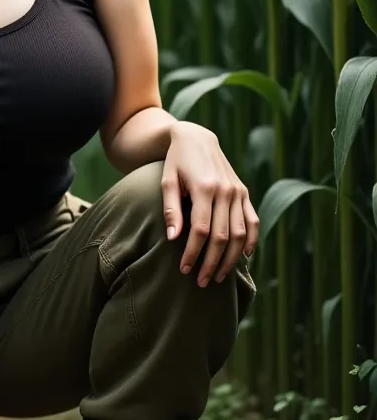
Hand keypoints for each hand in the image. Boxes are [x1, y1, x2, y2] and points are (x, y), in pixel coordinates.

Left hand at [161, 121, 258, 287]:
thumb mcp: (167, 182)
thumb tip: (173, 239)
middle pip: (223, 236)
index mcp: (205, 188)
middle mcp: (225, 191)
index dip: (193, 253)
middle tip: (200, 281)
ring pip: (240, 233)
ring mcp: (238, 192)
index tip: (184, 270)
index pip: (201, 230)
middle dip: (212, 262)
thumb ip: (170, 210)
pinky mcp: (244, 192)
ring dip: (231, 258)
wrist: (195, 138)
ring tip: (218, 276)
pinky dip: (252, 240)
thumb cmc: (175, 162)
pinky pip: (253, 220)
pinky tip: (244, 256)